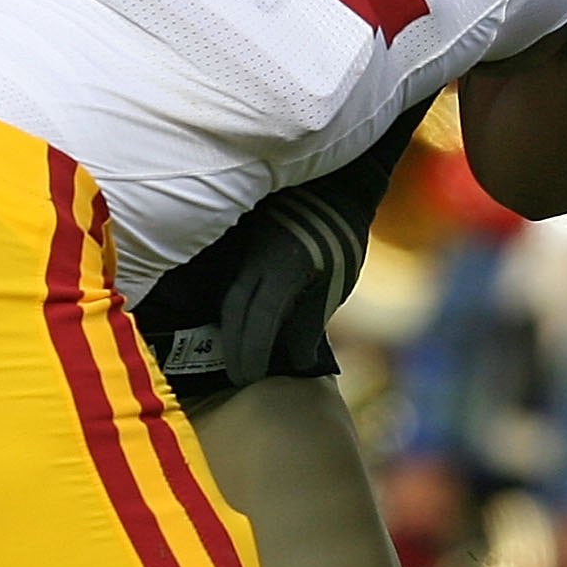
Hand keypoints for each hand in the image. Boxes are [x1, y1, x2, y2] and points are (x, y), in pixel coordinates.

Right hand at [215, 185, 368, 389]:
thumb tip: (296, 362)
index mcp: (282, 269)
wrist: (332, 187)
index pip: (257, 320)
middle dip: (233, 348)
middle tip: (238, 378)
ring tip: (234, 357)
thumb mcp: (335, 281)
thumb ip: (312, 320)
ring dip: (228, 329)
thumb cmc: (339, 236)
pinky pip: (228, 281)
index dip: (250, 353)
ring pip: (227, 296)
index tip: (249, 380)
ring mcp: (243, 249)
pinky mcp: (239, 244)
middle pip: (234, 311)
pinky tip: (232, 325)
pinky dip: (230, 307)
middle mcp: (255, 259)